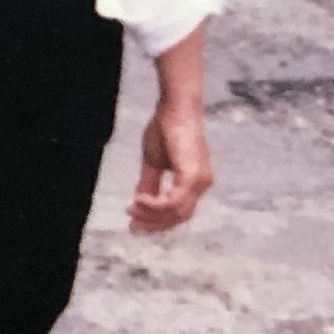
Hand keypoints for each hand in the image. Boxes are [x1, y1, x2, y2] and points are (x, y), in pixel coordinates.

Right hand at [130, 99, 213, 231]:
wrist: (175, 108)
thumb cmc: (165, 129)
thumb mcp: (153, 162)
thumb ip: (149, 183)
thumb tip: (140, 202)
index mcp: (195, 181)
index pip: (179, 211)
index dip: (158, 221)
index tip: (135, 224)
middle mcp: (202, 184)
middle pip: (178, 216)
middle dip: (153, 223)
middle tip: (131, 224)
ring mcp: (200, 181)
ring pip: (176, 212)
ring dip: (151, 214)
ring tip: (132, 209)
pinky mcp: (192, 176)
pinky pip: (174, 201)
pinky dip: (155, 205)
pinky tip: (139, 200)